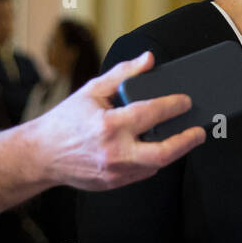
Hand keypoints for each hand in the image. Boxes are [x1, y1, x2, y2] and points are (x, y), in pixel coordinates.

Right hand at [28, 51, 206, 191]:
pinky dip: (154, 159)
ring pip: (156, 165)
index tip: (186, 101)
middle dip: (186, 141)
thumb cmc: (67, 120)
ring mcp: (115, 171)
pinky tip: (158, 146)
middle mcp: (114, 151)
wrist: (42, 155)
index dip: (173, 106)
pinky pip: (144, 172)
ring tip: (183, 136)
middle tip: (199, 131)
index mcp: (109, 125)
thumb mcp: (92, 90)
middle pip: (163, 152)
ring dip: (172, 150)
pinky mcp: (114, 183)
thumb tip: (149, 59)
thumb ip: (124, 74)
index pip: (151, 114)